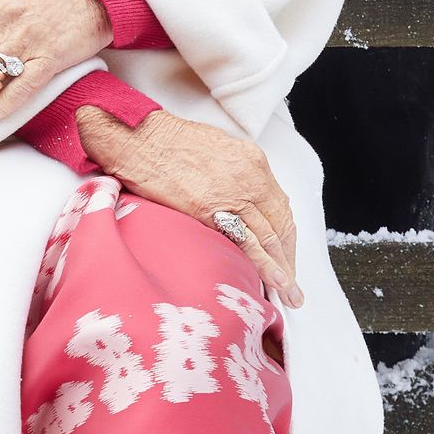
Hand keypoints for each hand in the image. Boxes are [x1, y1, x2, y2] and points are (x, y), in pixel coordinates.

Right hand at [78, 105, 302, 307]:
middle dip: (289, 259)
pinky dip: (264, 266)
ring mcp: (233, 194)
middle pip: (280, 226)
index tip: (286, 257)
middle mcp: (251, 177)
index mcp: (253, 160)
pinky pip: (246, 243)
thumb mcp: (218, 149)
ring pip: (269, 238)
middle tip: (293, 286)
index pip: (281, 208)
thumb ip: (237, 174)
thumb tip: (243, 201)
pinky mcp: (210, 211)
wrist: (141, 138)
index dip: (287, 238)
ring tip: (290, 295)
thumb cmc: (170, 141)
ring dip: (282, 270)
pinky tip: (273, 283)